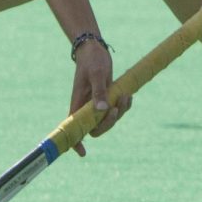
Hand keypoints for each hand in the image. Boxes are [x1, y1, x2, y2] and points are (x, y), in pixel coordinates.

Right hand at [69, 40, 130, 155]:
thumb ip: (99, 92)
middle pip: (96, 128)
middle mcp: (86, 107)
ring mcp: (97, 103)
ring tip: (126, 96)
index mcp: (78, 103)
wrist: (95, 49)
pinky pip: (116, 109)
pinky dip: (124, 106)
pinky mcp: (106, 98)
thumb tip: (103, 110)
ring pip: (108, 119)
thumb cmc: (92, 60)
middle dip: (109, 123)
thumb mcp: (96, 74)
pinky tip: (128, 95)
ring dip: (119, 112)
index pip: (73, 127)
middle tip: (116, 108)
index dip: (76, 142)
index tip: (83, 152)